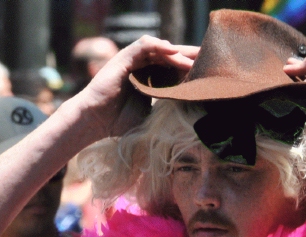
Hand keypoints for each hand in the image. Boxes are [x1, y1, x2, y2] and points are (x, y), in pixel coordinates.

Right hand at [76, 37, 197, 138]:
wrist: (96, 121)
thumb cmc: (121, 122)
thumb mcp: (153, 115)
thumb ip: (169, 110)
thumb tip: (194, 121)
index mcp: (151, 79)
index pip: (175, 68)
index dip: (191, 68)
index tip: (210, 71)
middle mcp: (143, 67)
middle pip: (170, 56)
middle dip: (189, 56)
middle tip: (208, 59)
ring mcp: (133, 61)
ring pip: (160, 50)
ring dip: (177, 52)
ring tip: (193, 59)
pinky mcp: (123, 58)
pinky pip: (143, 46)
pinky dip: (158, 45)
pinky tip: (171, 49)